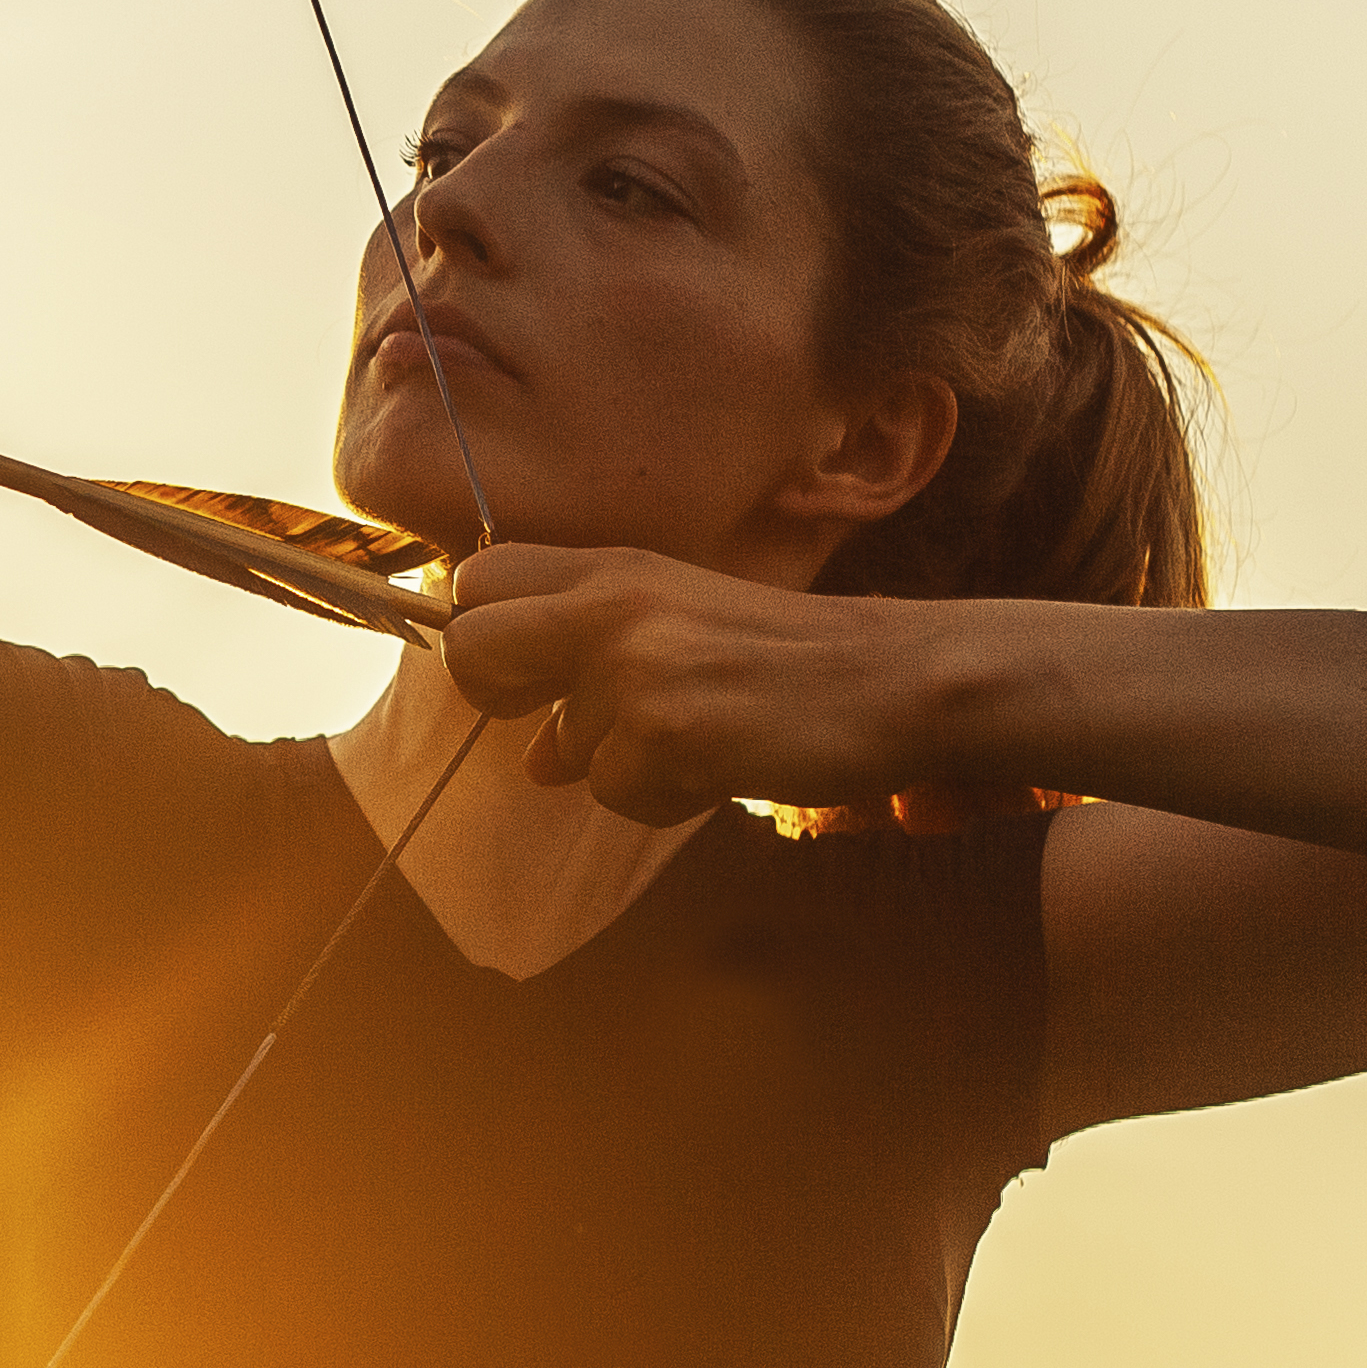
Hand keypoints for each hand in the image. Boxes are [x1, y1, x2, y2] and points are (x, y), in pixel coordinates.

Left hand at [435, 544, 956, 824]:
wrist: (897, 679)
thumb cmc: (792, 659)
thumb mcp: (685, 633)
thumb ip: (599, 673)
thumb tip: (532, 756)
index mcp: (616, 568)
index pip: (477, 580)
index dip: (480, 633)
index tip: (520, 673)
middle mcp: (615, 606)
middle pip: (469, 646)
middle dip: (494, 696)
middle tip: (564, 720)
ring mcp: (639, 668)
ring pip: (559, 750)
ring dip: (622, 765)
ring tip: (704, 737)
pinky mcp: (670, 733)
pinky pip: (617, 795)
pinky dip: (664, 799)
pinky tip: (723, 765)